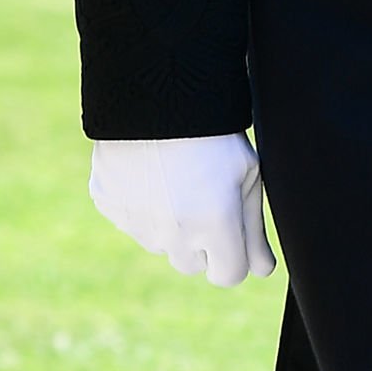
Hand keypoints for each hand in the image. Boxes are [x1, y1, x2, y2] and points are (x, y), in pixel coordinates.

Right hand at [89, 134, 274, 283]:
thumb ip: (254, 229)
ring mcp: (137, 222)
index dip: (234, 257)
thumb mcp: (247, 174)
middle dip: (201, 243)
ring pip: (160, 243)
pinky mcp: (109, 205)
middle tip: (204, 198)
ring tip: (176, 179)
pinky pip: (131, 220)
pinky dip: (140, 206)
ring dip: (170, 226)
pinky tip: (150, 172)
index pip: (228, 276)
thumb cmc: (214, 133)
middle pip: (191, 264)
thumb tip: (262, 271)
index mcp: (215, 225)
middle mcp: (174, 233)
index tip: (233, 236)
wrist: (155, 94)